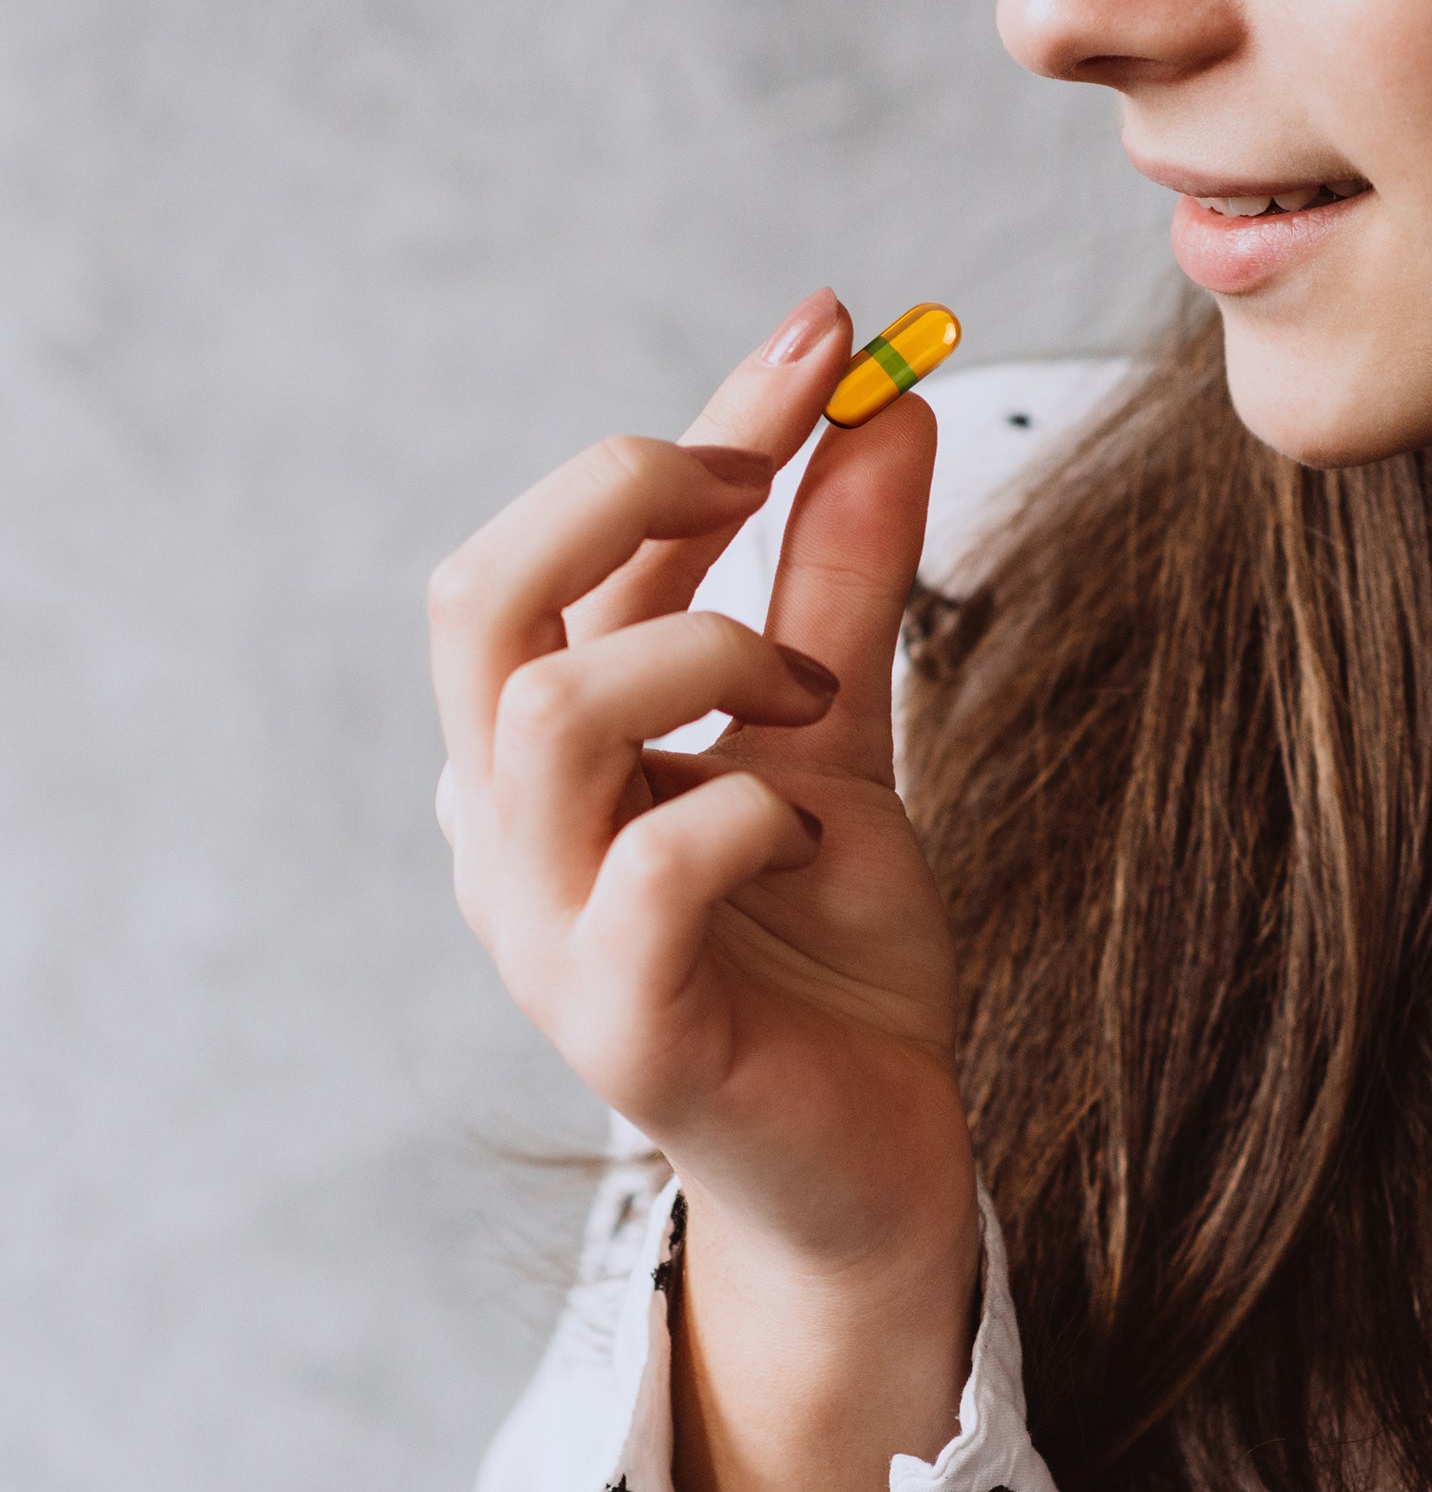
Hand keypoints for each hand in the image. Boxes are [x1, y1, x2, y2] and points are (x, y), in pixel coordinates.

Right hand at [428, 287, 977, 1289]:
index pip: (574, 546)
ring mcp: (546, 928)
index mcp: (548, 750)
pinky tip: (810, 839)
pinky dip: (752, 810)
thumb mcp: (842, 740)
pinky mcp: (618, 1025)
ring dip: (711, 651)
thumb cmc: (829, 952)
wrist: (873, 1160)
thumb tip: (892, 412)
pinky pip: (652, 864)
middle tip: (767, 476)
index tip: (830, 331)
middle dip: (628, 489)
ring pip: (547, 713)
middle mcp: (508, 827)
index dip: (698, 421)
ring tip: (816, 703)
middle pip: (479, 596)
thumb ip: (844, 586)